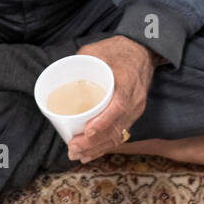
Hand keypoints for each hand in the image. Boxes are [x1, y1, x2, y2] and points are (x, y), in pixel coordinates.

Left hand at [67, 36, 153, 163]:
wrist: (143, 52)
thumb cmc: (119, 50)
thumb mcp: (98, 49)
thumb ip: (81, 60)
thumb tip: (60, 72)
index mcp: (127, 81)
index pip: (119, 106)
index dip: (103, 122)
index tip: (87, 131)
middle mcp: (134, 100)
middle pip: (116, 127)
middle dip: (94, 142)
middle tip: (73, 147)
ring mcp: (136, 110)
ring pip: (118, 135)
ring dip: (97, 148)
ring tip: (77, 154)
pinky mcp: (133, 115)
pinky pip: (120, 134)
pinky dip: (105, 146)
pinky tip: (90, 154)